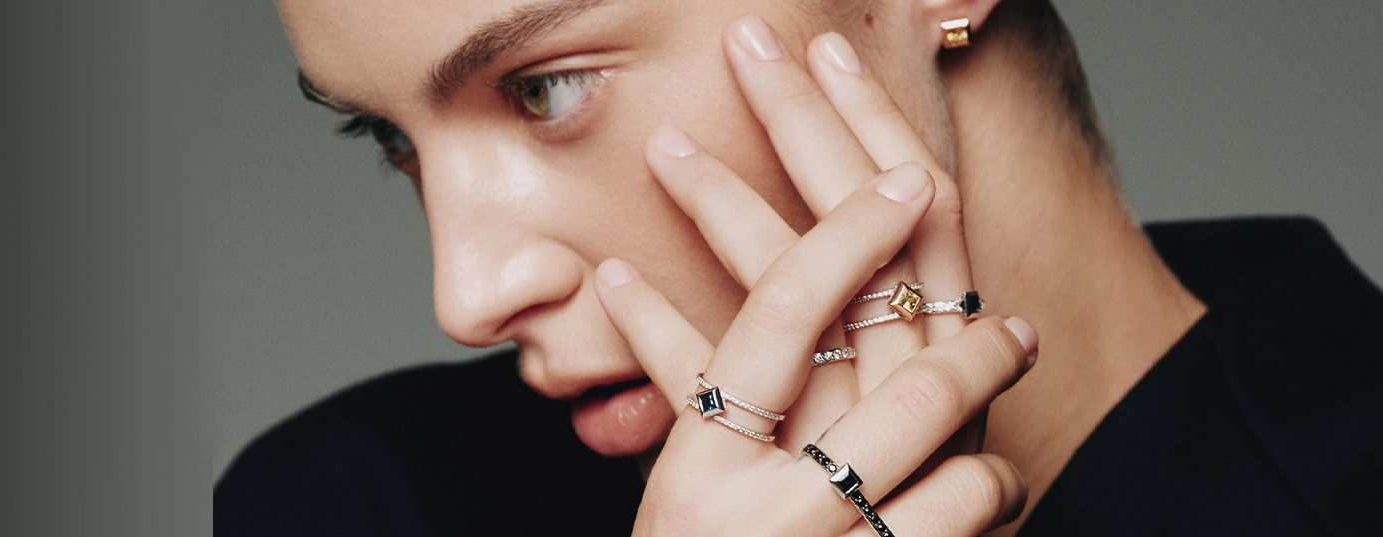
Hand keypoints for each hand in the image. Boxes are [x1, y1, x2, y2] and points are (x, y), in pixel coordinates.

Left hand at [594, 17, 1033, 535]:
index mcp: (947, 358)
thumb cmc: (874, 511)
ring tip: (664, 144)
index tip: (831, 52)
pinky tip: (609, 274)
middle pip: (866, 234)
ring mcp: (835, 440)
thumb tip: (877, 209)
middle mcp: (907, 391)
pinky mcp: (749, 488)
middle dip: (807, 128)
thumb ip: (874, 328)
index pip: (929, 217)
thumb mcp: (894, 406)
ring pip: (790, 304)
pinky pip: (701, 396)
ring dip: (725, 210)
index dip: (878, 130)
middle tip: (755, 43)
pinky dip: (656, 331)